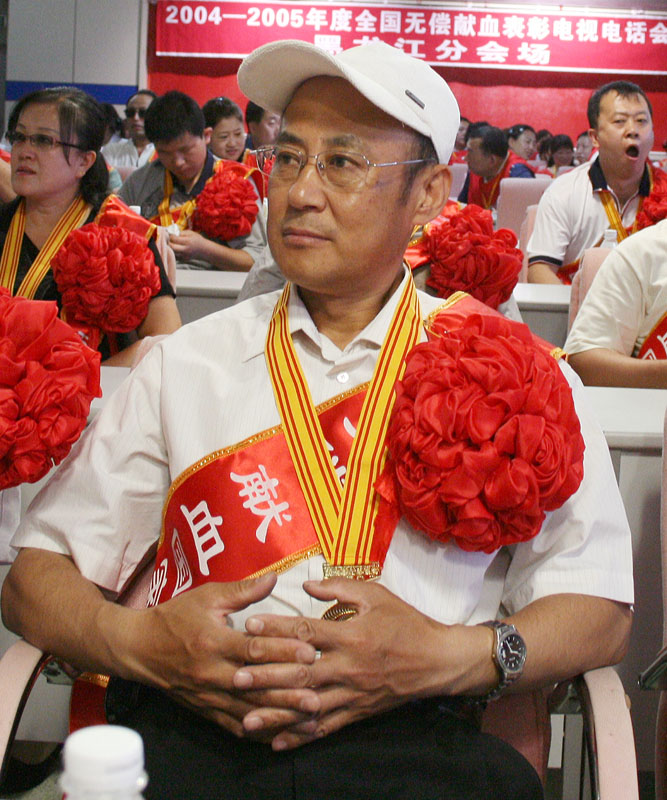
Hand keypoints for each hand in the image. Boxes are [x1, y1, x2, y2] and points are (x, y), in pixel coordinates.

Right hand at [123, 573, 319, 738]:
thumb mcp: (207, 597)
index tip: (310, 651)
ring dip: (279, 716)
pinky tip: (280, 733)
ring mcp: (208, 695)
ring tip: (307, 719)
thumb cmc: (175, 617)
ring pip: (249, 710)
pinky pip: (234, 725)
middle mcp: (212, 673)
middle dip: (288, 690)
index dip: (283, 651)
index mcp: (213, 642)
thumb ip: (242, 590)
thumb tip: (274, 578)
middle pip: (255, 685)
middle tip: (317, 692)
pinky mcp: (206, 710)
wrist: (138, 648)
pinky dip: (258, 731)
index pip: (253, 649)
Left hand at [168, 229, 209, 261]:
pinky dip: (172, 251)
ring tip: (169, 242)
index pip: (174, 238)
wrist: (205, 250)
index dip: (169, 235)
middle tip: (166, 238)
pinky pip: (174, 255)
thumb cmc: (197, 240)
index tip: (167, 232)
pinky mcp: (183, 259)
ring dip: (169, 247)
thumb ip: (181, 233)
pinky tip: (173, 247)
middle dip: (167, 242)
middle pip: (171, 246)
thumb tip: (171, 233)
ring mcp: (184, 256)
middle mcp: (186, 249)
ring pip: (172, 252)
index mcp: (188, 241)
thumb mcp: (191, 233)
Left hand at [232, 578, 458, 749]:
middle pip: (301, 672)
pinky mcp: (357, 712)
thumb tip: (307, 585)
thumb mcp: (376, 596)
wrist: (437, 660)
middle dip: (267, 676)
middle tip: (236, 678)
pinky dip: (301, 736)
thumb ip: (340, 589)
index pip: (307, 632)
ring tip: (247, 717)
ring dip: (277, 711)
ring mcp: (352, 693)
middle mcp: (348, 667)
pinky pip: (325, 727)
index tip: (250, 626)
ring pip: (309, 706)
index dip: (277, 628)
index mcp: (352, 636)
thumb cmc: (406, 622)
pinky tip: (277, 742)